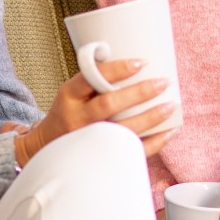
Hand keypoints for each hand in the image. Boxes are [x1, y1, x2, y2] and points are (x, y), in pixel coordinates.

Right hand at [15, 59, 174, 166]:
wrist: (48, 146)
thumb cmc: (69, 111)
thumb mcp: (73, 92)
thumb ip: (96, 79)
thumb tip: (138, 62)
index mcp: (69, 95)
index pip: (91, 78)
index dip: (117, 70)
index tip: (142, 62)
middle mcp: (77, 119)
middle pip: (109, 105)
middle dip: (139, 93)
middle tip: (163, 82)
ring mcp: (89, 140)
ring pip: (122, 130)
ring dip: (151, 118)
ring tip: (171, 105)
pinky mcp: (102, 157)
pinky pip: (132, 151)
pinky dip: (155, 142)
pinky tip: (170, 131)